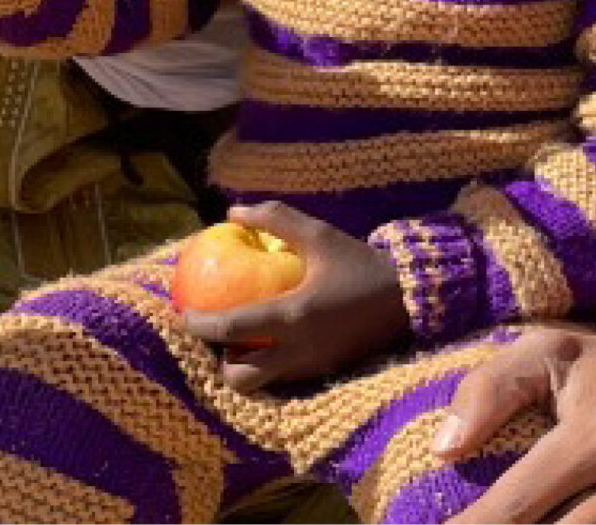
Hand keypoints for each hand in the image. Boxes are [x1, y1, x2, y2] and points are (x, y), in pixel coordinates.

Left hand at [180, 203, 411, 390]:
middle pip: (238, 378)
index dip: (196, 324)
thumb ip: (277, 220)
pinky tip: (279, 342)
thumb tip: (234, 212)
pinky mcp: (324, 374)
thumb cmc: (362, 264)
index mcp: (292, 317)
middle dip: (222, 363)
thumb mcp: (321, 235)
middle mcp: (297, 351)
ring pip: (260, 384)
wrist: (413, 297)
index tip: (182, 314)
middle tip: (225, 337)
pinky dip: (273, 365)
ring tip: (252, 340)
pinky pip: (285, 379)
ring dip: (248, 366)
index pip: (229, 330)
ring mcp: (311, 368)